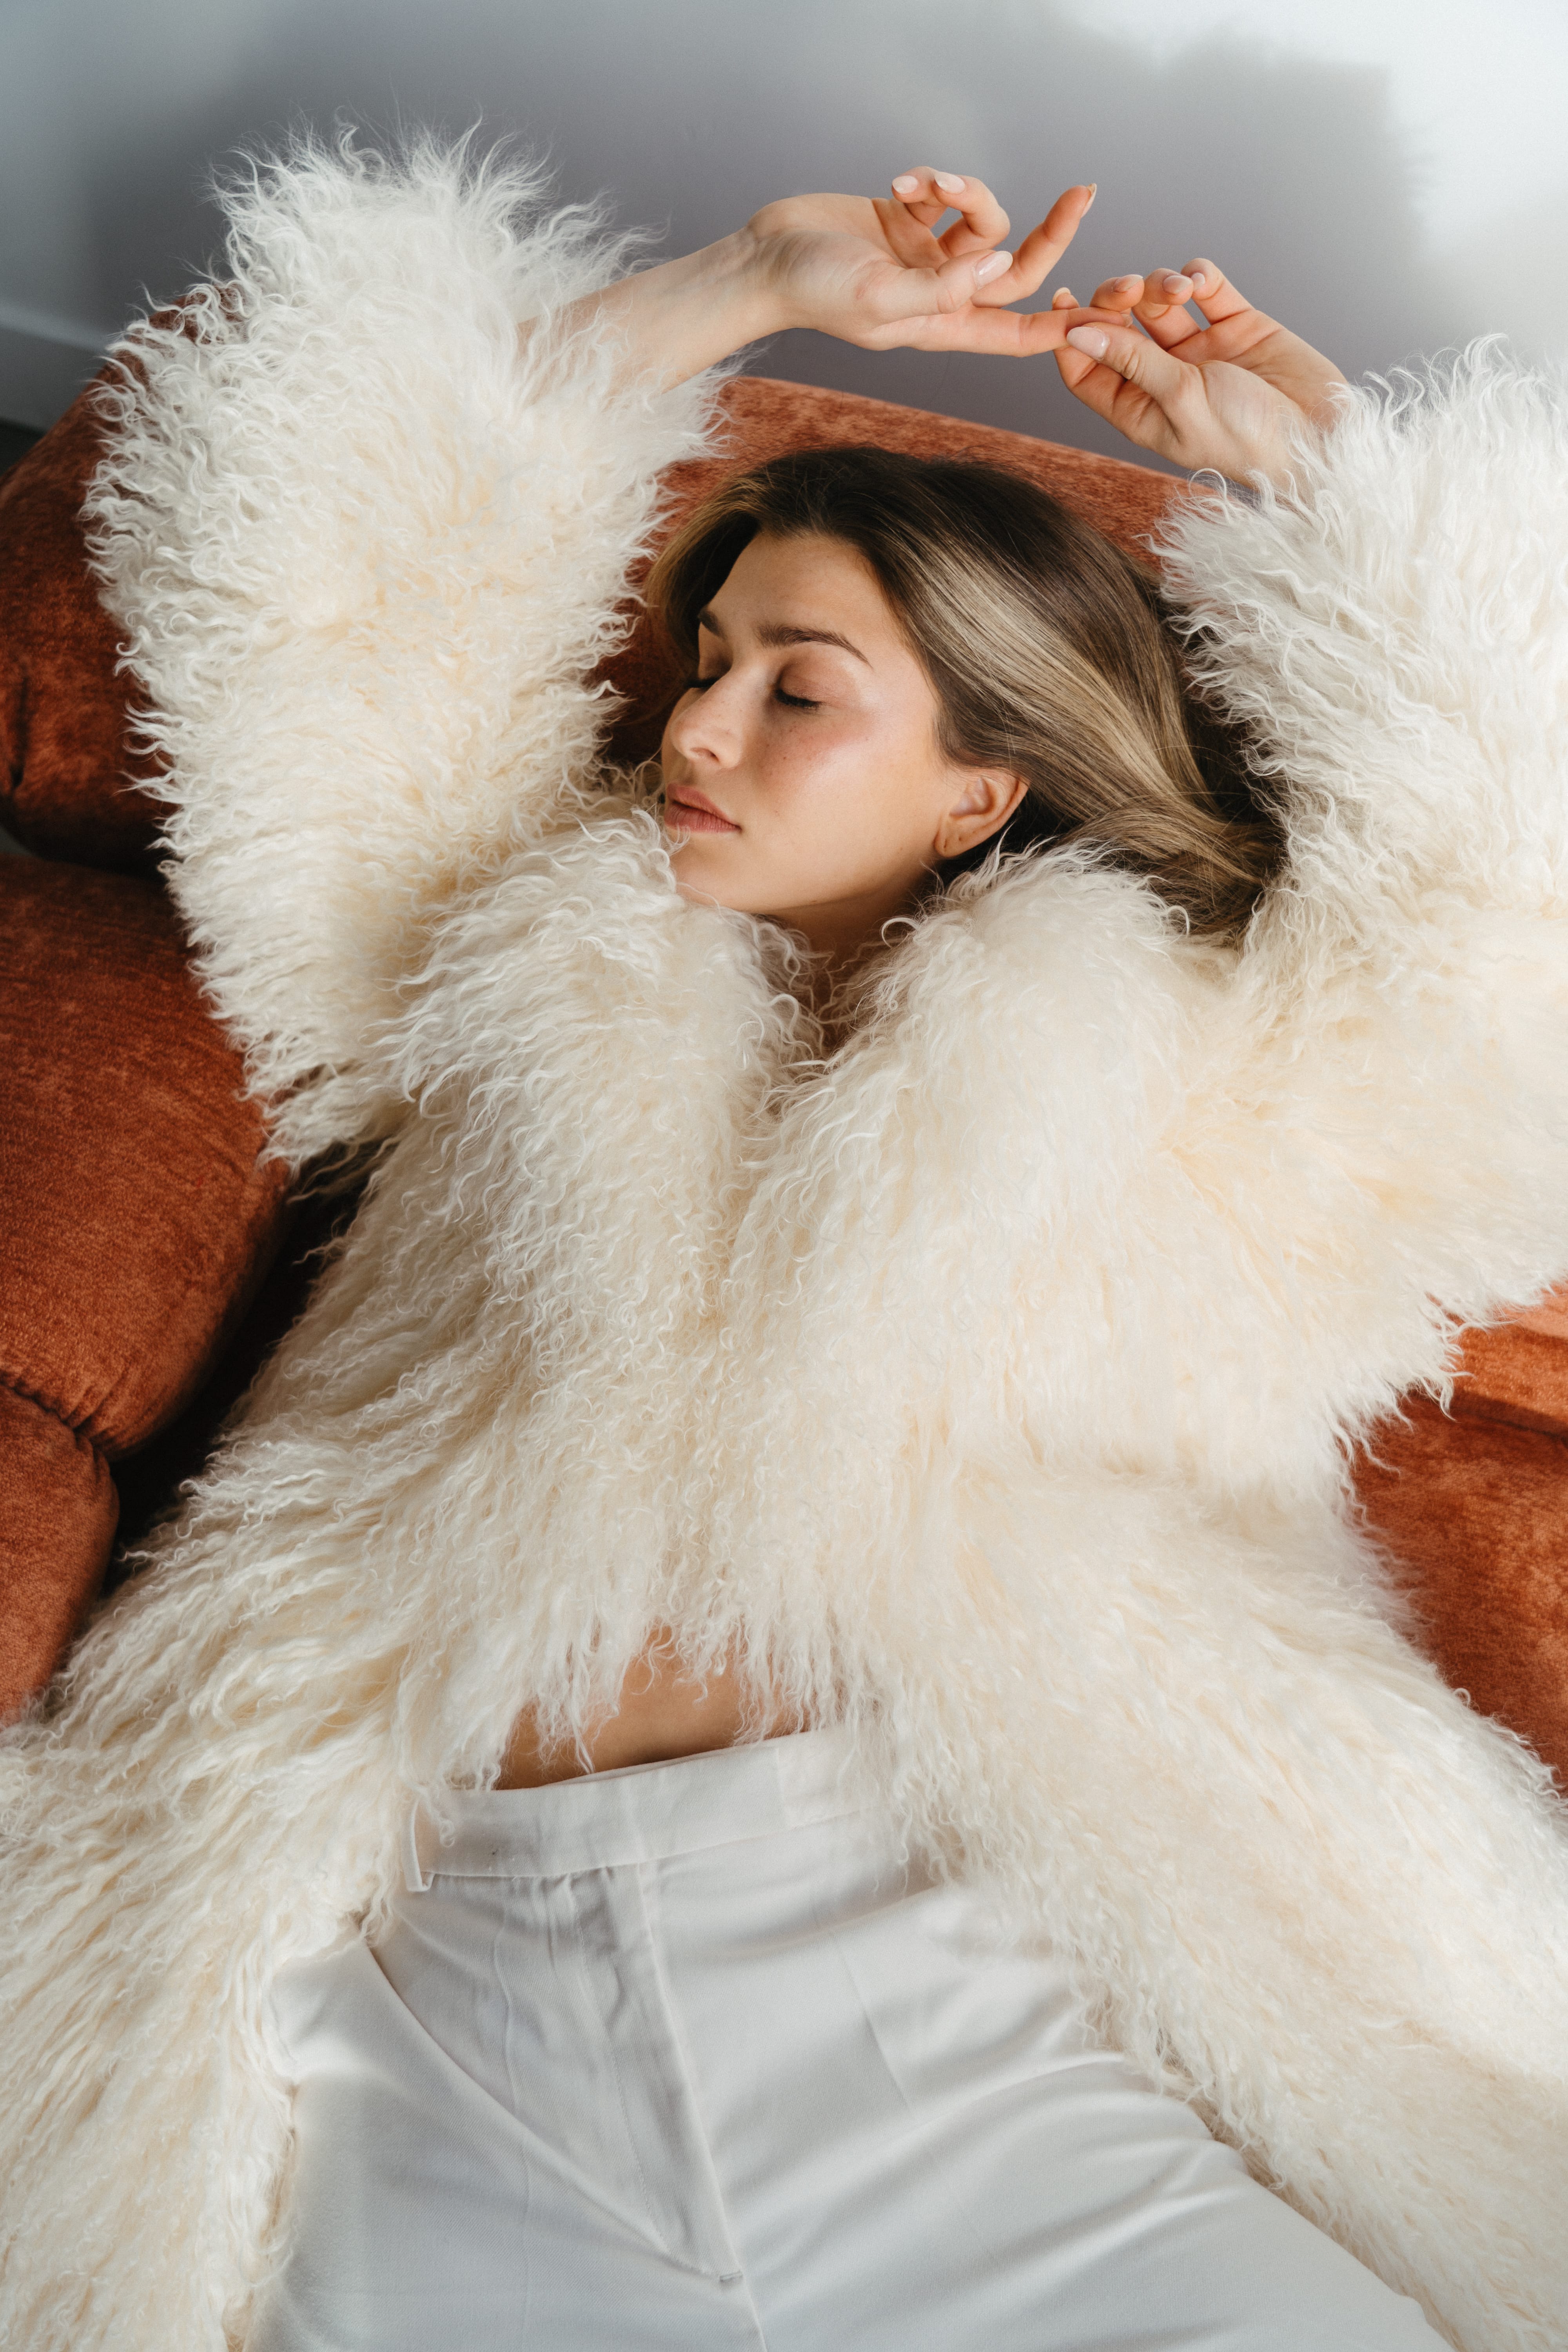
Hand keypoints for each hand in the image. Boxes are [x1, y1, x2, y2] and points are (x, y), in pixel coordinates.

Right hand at [745, 168, 1111, 357]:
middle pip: (1015, 267)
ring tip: (927, 182)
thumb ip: (939, 288)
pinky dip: (931, 179)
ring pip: (982, 219)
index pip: (1016, 333)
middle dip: (1051, 232)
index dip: (1060, 326)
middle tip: (1083, 193)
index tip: (1102, 310)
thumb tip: (996, 268)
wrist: (763, 259)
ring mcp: (926, 256)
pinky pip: (944, 193)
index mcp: (941, 325)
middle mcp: (941, 292)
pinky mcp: (907, 219)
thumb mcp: (878, 296)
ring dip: (964, 190)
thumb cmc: (812, 290)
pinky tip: (901, 180)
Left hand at [1049, 259, 1346, 483]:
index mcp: (1140, 408)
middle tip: (1129, 288)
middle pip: (1118, 326)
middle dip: (1117, 299)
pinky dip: (1199, 274)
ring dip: (1161, 284)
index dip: (1072, 336)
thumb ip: (1132, 360)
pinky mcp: (1236, 324)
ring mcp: (1200, 349)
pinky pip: (1207, 287)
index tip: (1063, 302)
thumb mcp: (1180, 398)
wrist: (1317, 435)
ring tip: (1180, 290)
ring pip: (1159, 300)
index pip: (1086, 370)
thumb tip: (1077, 334)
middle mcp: (1164, 377)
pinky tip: (1201, 281)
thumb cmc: (1247, 436)